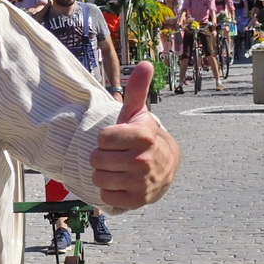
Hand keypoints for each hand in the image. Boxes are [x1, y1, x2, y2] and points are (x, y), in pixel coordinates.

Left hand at [91, 62, 178, 209]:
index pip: (101, 139)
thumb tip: (145, 63)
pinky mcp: (137, 200)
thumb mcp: (139, 113)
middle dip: (102, 157)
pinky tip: (122, 183)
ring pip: (98, 179)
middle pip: (96, 160)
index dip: (105, 139)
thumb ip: (137, 89)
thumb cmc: (144, 137)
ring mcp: (141, 182)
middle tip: (116, 155)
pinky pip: (106, 197)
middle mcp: (144, 160)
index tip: (117, 139)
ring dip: (104, 174)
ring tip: (118, 169)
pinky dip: (110, 191)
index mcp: (143, 136)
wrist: (167, 167)